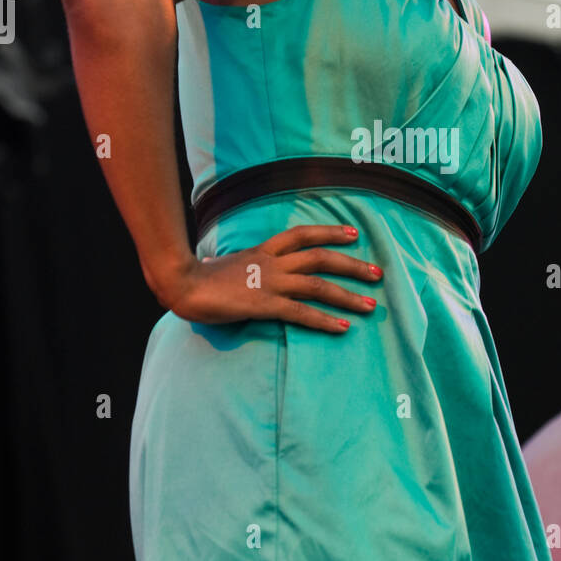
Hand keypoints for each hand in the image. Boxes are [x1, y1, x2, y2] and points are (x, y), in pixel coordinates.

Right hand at [161, 224, 382, 329]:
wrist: (182, 284)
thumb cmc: (199, 276)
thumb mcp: (223, 263)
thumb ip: (234, 263)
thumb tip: (223, 263)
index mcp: (264, 250)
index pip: (303, 235)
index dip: (330, 232)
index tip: (354, 234)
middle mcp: (273, 263)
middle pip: (321, 258)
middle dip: (352, 265)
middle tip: (377, 273)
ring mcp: (271, 283)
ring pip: (318, 285)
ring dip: (347, 295)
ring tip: (370, 304)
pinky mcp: (265, 305)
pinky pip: (301, 313)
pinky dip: (324, 320)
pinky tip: (343, 327)